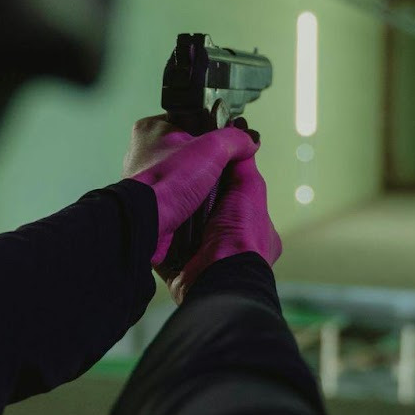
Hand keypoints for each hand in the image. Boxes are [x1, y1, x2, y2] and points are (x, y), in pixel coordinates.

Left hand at [122, 114, 257, 265]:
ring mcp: (148, 177)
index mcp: (151, 128)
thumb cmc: (165, 183)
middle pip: (191, 151)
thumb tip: (248, 141)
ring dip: (200, 183)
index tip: (224, 143)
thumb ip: (234, 139)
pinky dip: (192, 200)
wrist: (149, 221)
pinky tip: (198, 203)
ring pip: (186, 175)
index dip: (210, 134)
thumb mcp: (212, 148)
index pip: (190, 122)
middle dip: (207, 162)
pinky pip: (180, 195)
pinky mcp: (153, 200)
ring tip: (208, 188)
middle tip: (218, 169)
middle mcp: (145, 151)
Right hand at [167, 152, 281, 303]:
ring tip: (165, 202)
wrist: (220, 273)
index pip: (238, 204)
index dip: (223, 188)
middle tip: (180, 186)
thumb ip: (245, 165)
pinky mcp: (186, 272)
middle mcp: (233, 249)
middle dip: (197, 204)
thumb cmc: (242, 234)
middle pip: (211, 217)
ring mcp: (209, 262)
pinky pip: (172, 251)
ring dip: (180, 222)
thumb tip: (244, 141)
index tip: (205, 173)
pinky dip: (167, 240)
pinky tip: (159, 224)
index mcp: (255, 233)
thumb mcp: (250, 188)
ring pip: (191, 233)